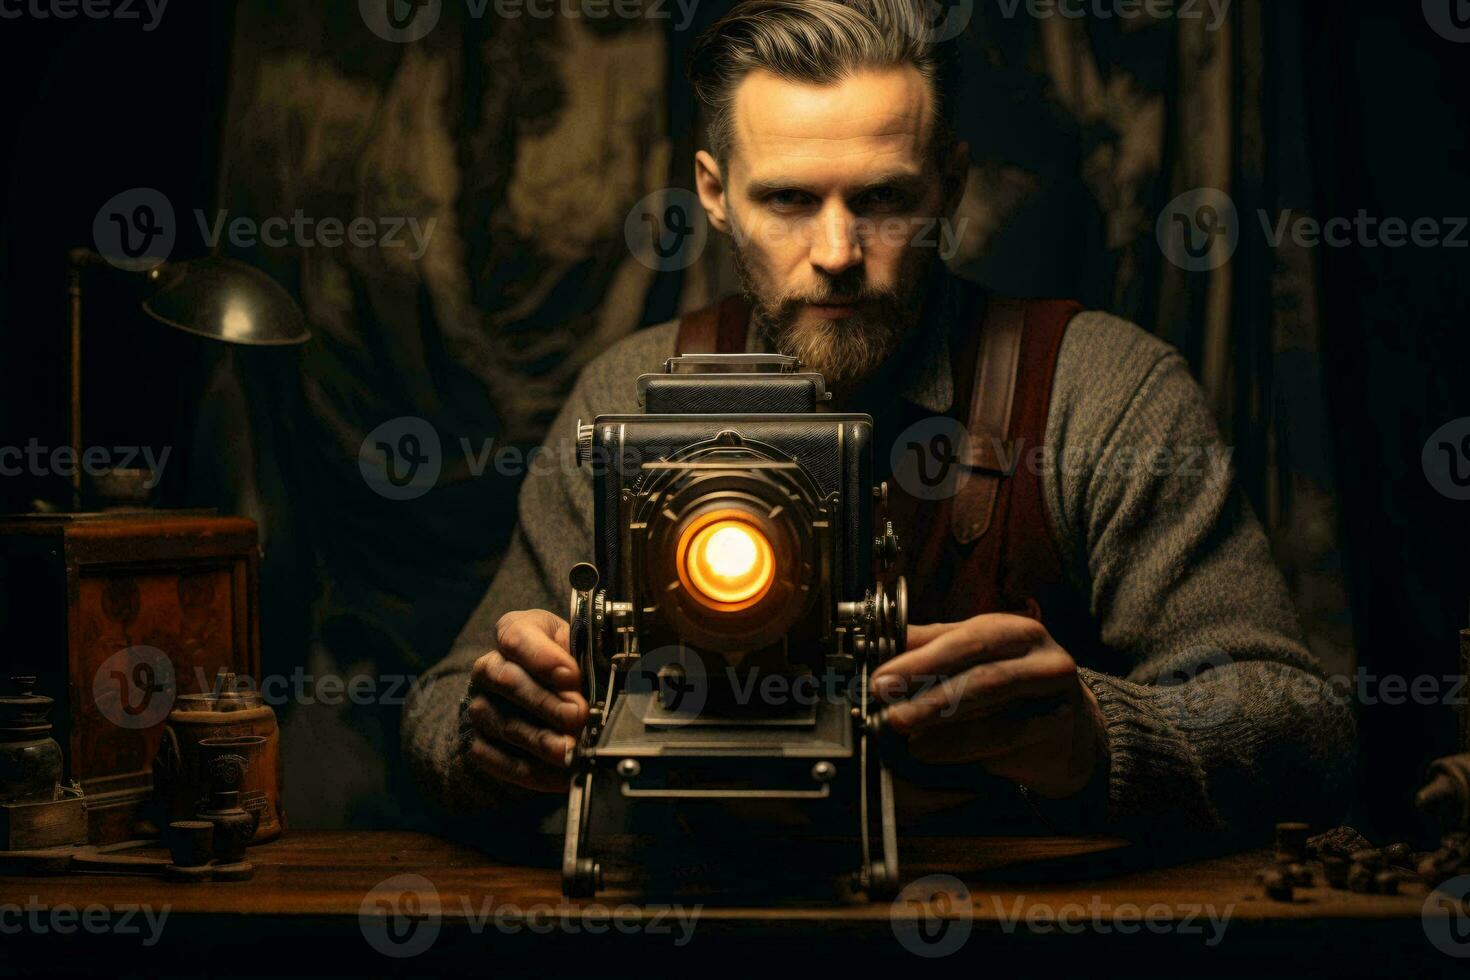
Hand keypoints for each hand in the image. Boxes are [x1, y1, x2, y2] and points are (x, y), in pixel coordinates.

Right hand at [463, 609, 588, 792]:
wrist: (549, 701)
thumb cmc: (570, 668)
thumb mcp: (585, 652)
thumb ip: (593, 660)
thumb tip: (611, 680)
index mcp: (518, 632)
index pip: (516, 636)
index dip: (542, 658)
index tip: (571, 676)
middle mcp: (491, 666)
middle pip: (506, 680)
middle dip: (545, 702)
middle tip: (577, 715)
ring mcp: (480, 705)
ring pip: (501, 722)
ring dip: (538, 738)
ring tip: (569, 749)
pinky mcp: (479, 740)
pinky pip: (494, 757)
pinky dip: (528, 768)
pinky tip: (556, 771)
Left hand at [869, 613, 1107, 798]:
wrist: (1071, 731)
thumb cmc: (1012, 687)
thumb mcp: (974, 658)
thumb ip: (930, 646)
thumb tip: (880, 639)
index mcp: (1015, 630)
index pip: (965, 639)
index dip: (920, 659)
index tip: (881, 678)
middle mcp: (1042, 655)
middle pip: (982, 671)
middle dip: (928, 689)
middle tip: (888, 707)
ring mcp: (1055, 693)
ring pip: (992, 704)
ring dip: (939, 717)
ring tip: (901, 727)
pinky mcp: (1057, 727)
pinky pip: (1004, 737)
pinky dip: (959, 745)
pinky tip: (927, 749)